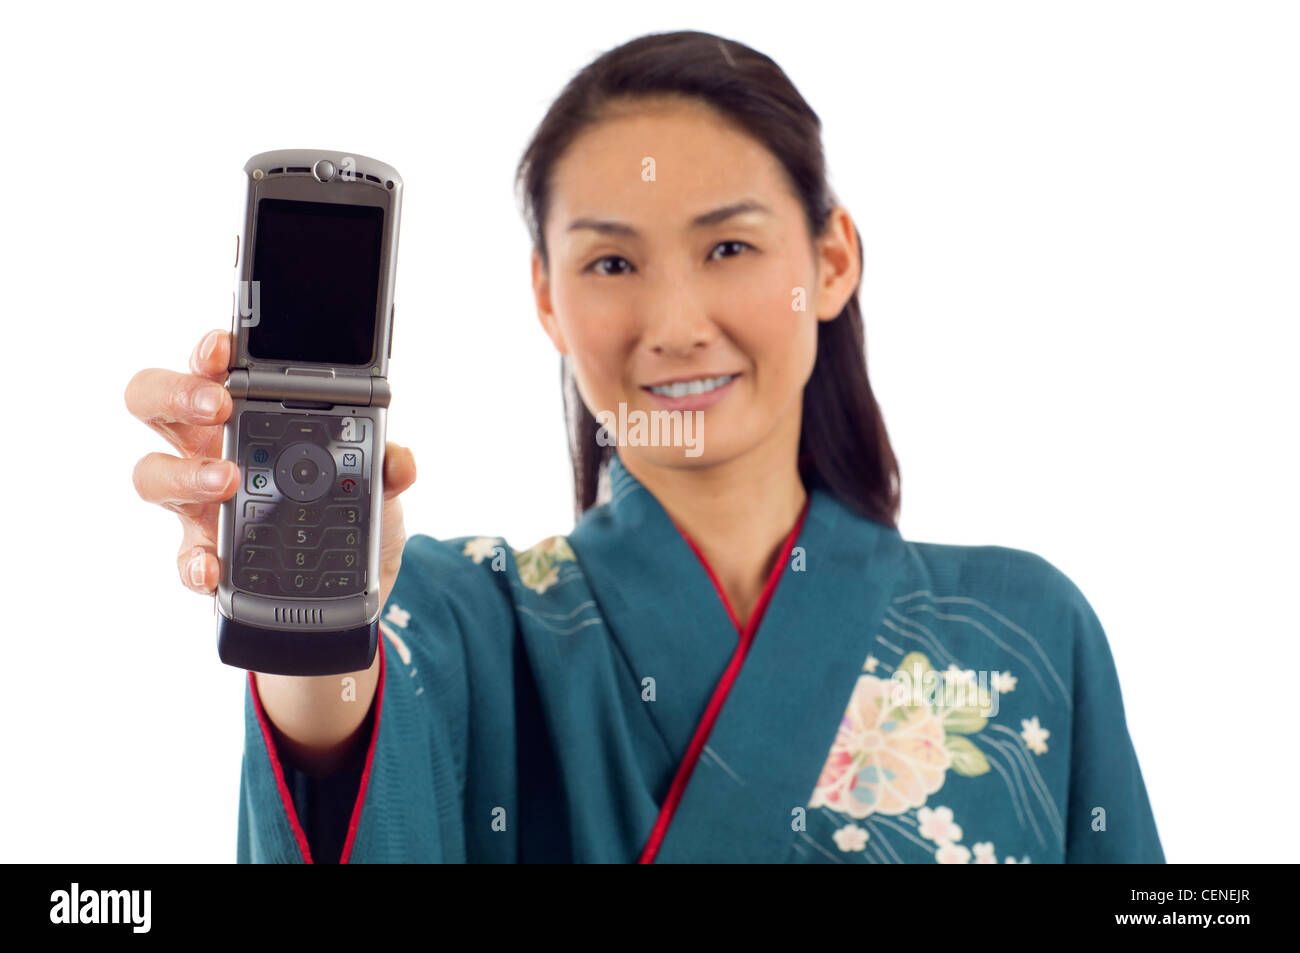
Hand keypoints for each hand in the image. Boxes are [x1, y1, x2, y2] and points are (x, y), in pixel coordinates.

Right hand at [126, 328, 416, 602]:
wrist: (354, 577)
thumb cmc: (348, 504)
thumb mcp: (376, 479)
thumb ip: (387, 464)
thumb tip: (399, 460)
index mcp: (248, 413)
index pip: (212, 366)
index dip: (209, 351)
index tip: (224, 350)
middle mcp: (211, 448)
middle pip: (156, 404)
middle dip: (176, 394)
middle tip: (217, 406)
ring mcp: (200, 502)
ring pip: (153, 474)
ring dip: (184, 474)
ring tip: (225, 480)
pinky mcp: (206, 554)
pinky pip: (184, 557)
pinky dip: (195, 562)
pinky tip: (213, 566)